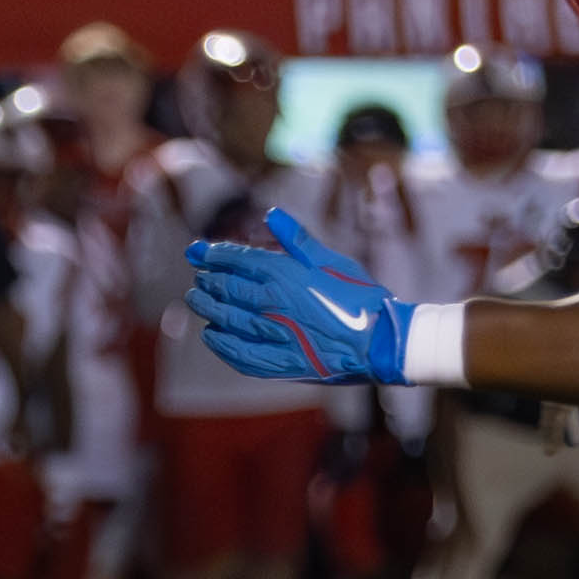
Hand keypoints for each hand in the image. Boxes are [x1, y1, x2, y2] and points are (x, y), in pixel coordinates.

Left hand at [184, 207, 416, 384]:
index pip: (237, 260)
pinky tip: (212, 337)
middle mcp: (272, 305)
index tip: (197, 251)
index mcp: (285, 275)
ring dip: (208, 308)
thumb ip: (297, 239)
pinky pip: (239, 354)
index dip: (213, 255)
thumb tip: (270, 215)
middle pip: (227, 289)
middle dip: (208, 280)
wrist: (382, 343)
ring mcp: (273, 336)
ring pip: (227, 320)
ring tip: (196, 300)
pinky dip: (221, 344)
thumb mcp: (332, 261)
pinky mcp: (280, 364)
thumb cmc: (362, 297)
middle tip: (197, 277)